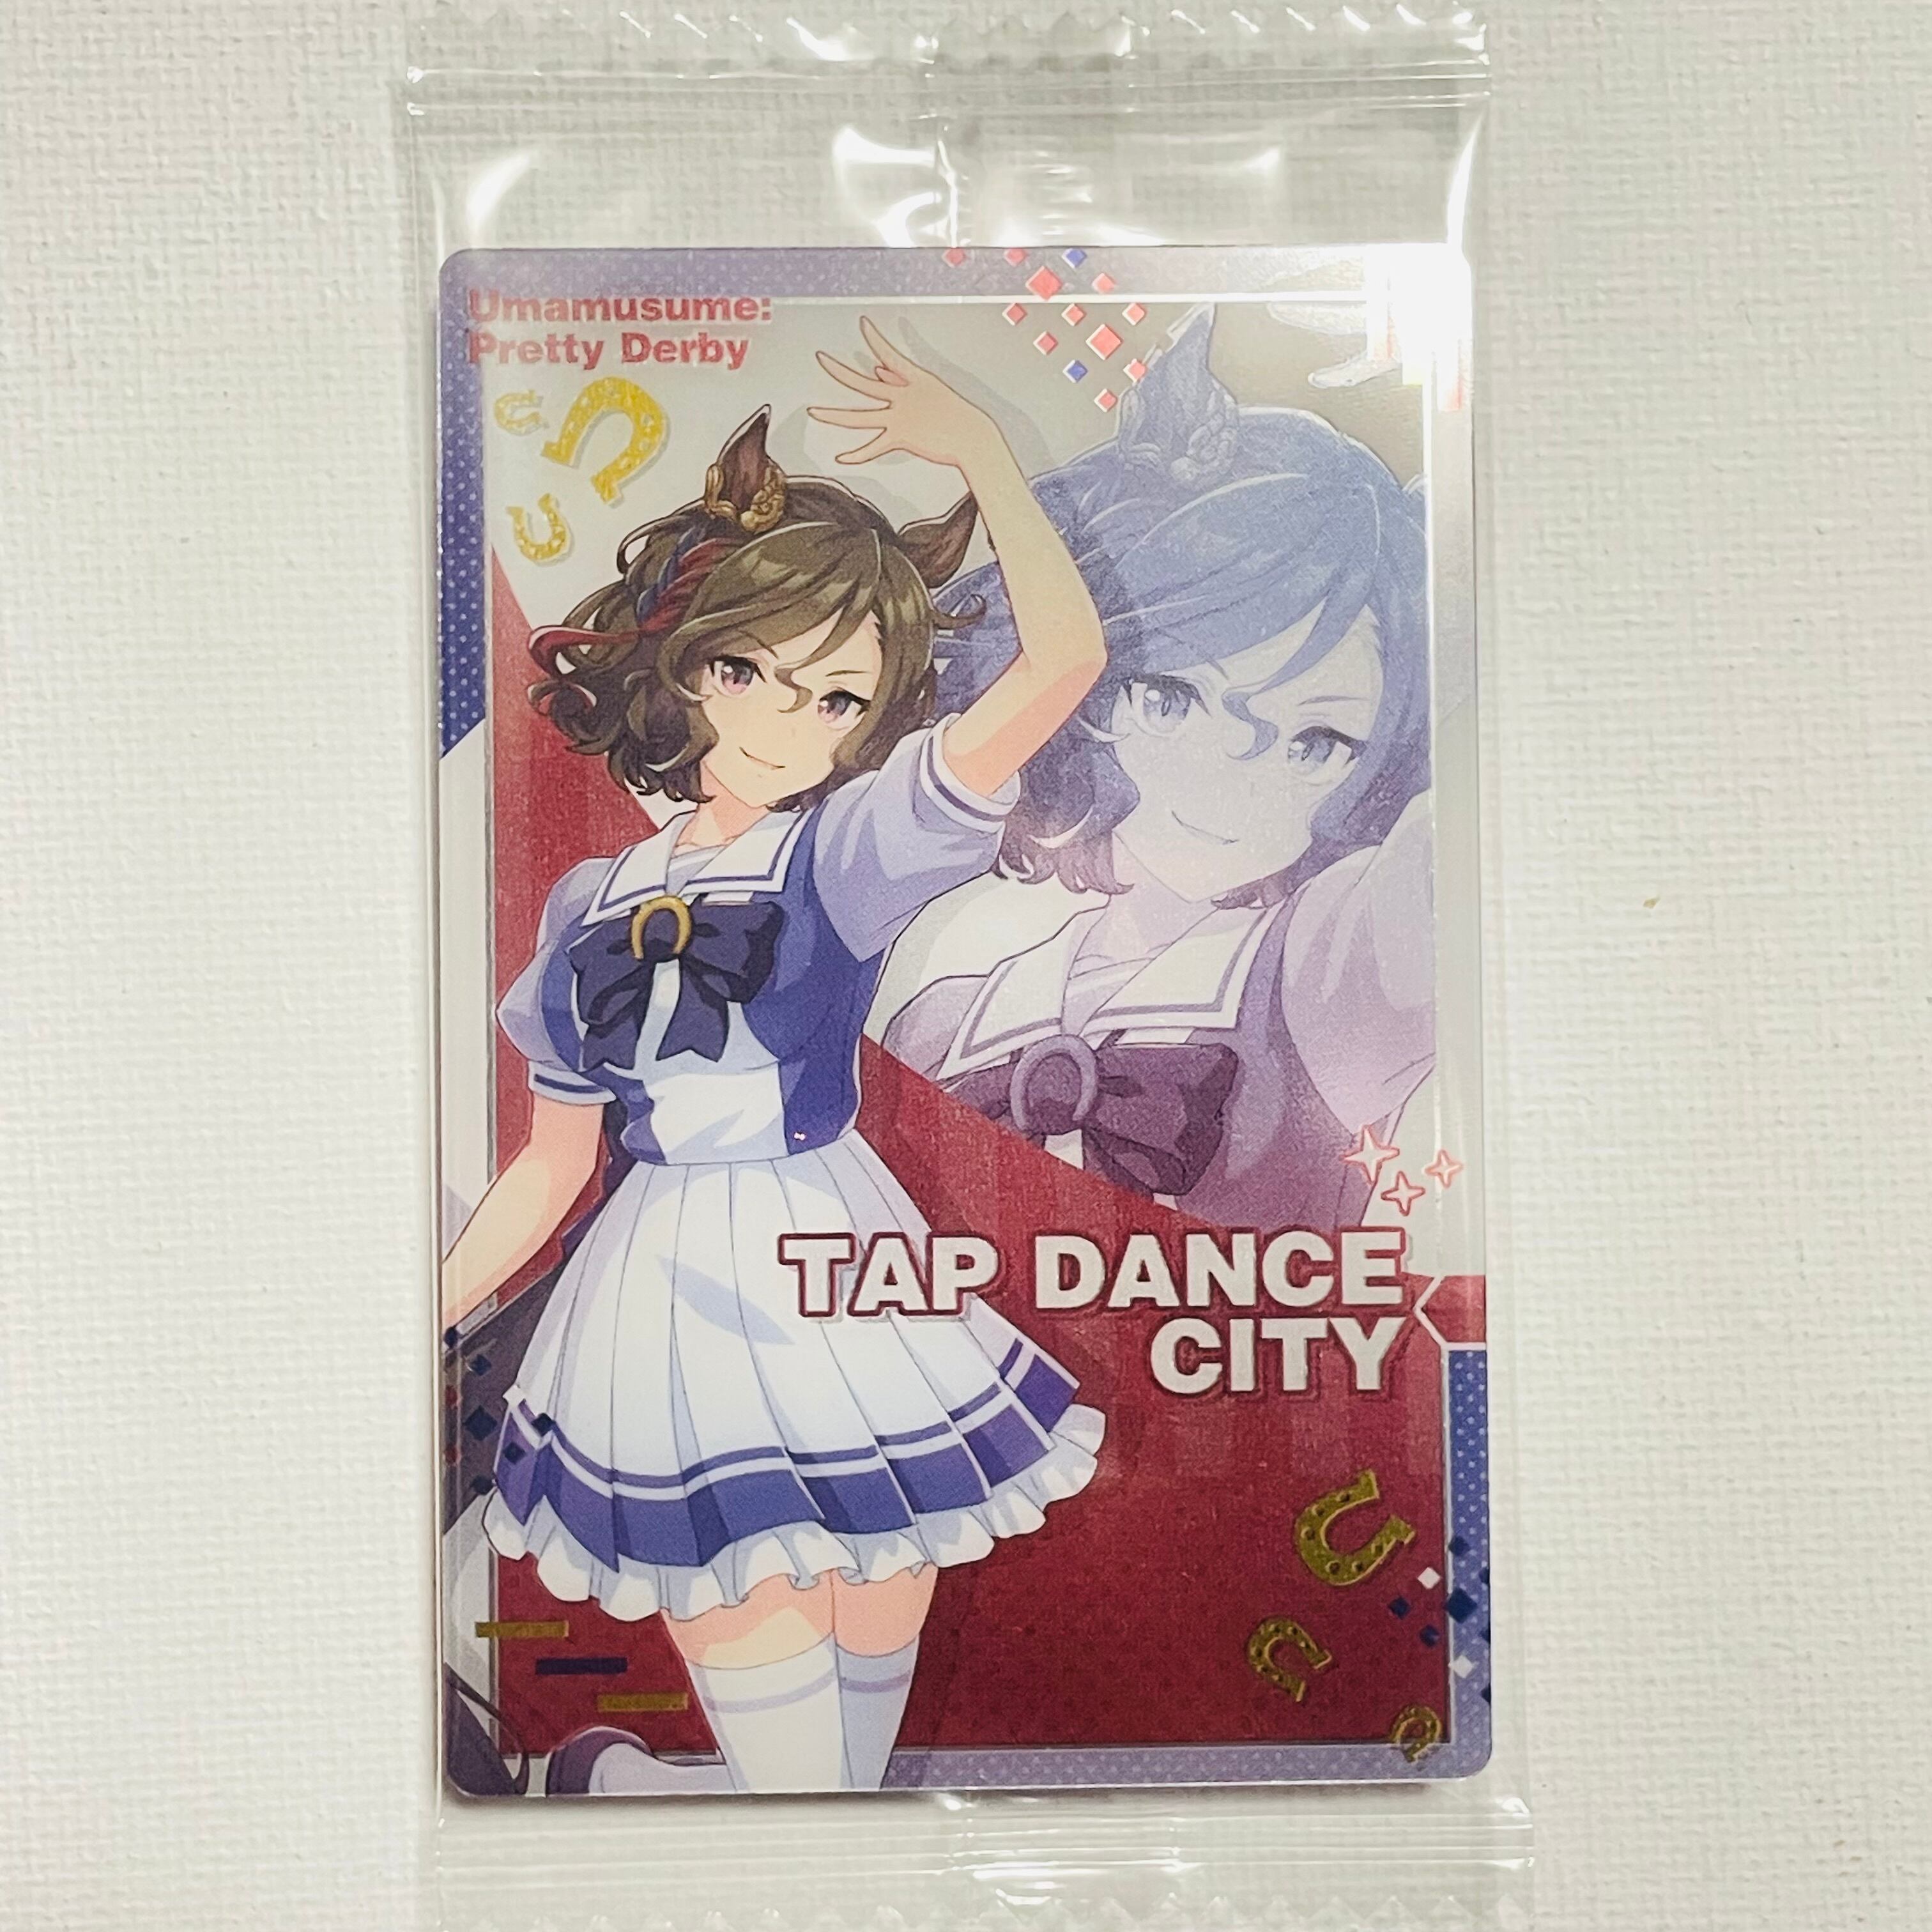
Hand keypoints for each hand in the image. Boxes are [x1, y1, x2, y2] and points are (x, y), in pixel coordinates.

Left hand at [809, 317, 1004, 474]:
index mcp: (914, 380)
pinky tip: (841, 457)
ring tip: (813, 412)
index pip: (889, 354)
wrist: (974, 436)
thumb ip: (901, 380)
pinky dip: (857, 455)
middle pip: (862, 383)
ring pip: (859, 417)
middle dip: (838, 371)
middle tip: (821, 359)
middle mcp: (903, 396)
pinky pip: (874, 448)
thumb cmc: (957, 415)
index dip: (874, 339)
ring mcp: (900, 417)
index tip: (863, 324)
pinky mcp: (902, 438)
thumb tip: (877, 370)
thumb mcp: (931, 390)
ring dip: (834, 415)